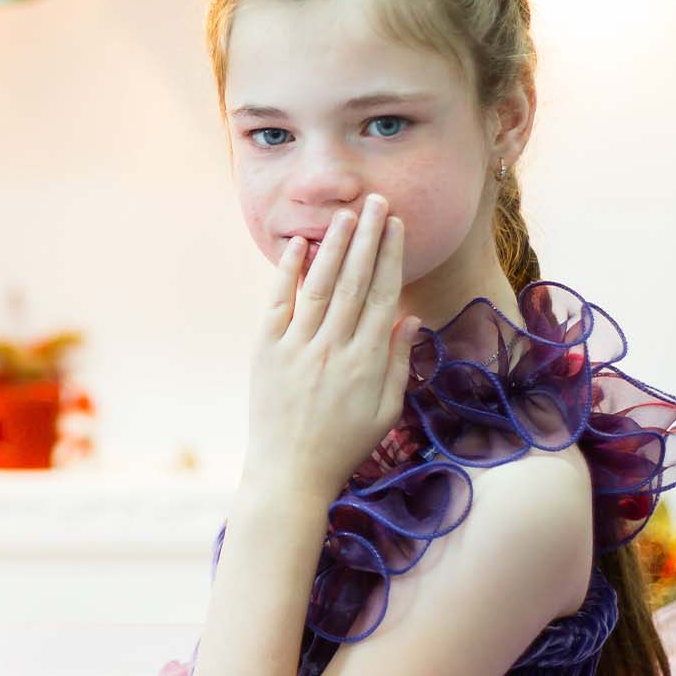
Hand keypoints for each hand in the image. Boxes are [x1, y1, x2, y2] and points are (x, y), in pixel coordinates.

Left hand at [244, 193, 419, 501]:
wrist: (290, 474)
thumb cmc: (344, 445)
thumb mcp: (386, 411)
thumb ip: (400, 364)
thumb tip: (410, 318)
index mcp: (367, 364)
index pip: (383, 297)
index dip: (391, 257)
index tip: (397, 226)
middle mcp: (333, 351)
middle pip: (354, 282)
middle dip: (367, 238)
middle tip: (376, 201)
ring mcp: (297, 350)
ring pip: (319, 287)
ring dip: (334, 247)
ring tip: (346, 214)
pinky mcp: (266, 353)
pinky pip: (278, 304)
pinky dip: (288, 273)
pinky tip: (299, 245)